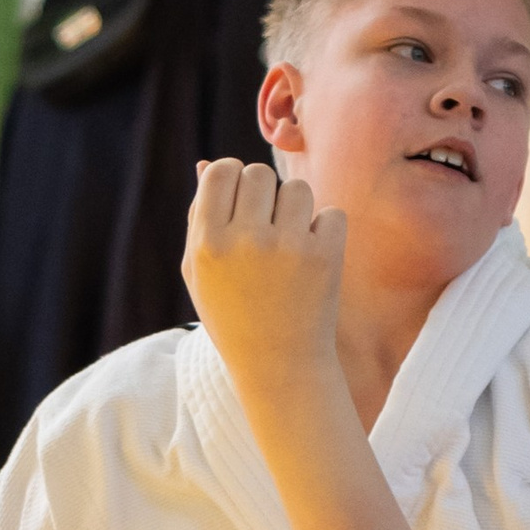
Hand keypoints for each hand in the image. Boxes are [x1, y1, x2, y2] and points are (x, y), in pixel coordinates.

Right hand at [183, 159, 344, 399]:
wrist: (278, 365)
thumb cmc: (233, 315)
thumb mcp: (200, 273)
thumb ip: (198, 217)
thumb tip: (206, 164)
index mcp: (208, 243)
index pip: (222, 171)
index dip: (233, 178)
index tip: (240, 199)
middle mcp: (245, 241)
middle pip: (260, 173)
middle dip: (265, 192)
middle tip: (266, 224)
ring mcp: (287, 247)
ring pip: (298, 188)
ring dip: (297, 209)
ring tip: (289, 241)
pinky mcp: (324, 257)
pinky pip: (331, 213)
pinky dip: (326, 231)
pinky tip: (312, 257)